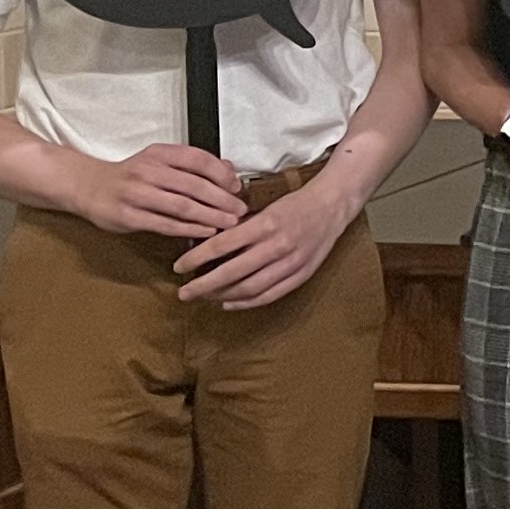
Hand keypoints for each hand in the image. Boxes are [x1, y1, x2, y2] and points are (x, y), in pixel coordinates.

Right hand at [74, 141, 244, 243]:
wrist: (89, 186)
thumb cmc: (132, 176)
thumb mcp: (160, 161)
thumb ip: (192, 165)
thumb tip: (229, 169)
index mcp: (159, 154)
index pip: (198, 159)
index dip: (221, 174)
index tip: (236, 188)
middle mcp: (148, 170)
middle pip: (194, 185)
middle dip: (222, 200)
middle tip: (240, 210)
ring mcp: (136, 194)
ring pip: (182, 206)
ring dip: (210, 216)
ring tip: (230, 223)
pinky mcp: (128, 216)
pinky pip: (165, 224)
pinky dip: (189, 229)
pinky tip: (206, 232)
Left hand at [173, 176, 357, 308]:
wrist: (332, 207)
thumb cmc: (293, 205)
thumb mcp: (263, 209)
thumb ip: (239, 229)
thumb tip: (206, 245)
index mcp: (265, 224)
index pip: (221, 246)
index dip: (196, 259)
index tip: (178, 267)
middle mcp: (277, 246)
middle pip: (232, 273)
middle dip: (203, 285)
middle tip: (183, 293)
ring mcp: (291, 263)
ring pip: (249, 288)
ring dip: (222, 296)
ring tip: (204, 298)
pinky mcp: (301, 275)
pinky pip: (269, 295)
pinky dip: (245, 303)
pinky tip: (228, 303)